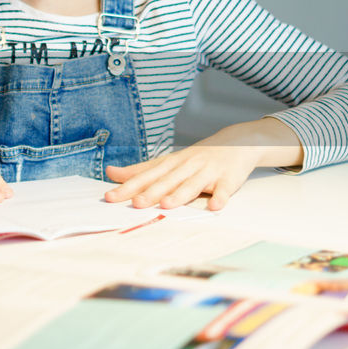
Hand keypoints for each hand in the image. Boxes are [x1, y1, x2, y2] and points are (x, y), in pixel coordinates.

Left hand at [103, 118, 302, 210]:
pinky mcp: (228, 179)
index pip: (146, 176)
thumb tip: (110, 172)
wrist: (236, 142)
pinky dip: (220, 197)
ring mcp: (208, 172)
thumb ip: (140, 171)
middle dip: (150, 192)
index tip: (111, 196)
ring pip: (192, 184)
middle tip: (135, 203)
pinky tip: (215, 206)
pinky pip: (224, 189)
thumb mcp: (167, 162)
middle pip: (166, 181)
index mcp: (170, 164)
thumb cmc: (196, 157)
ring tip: (167, 205)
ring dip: (180, 194)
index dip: (128, 186)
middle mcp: (186, 166)